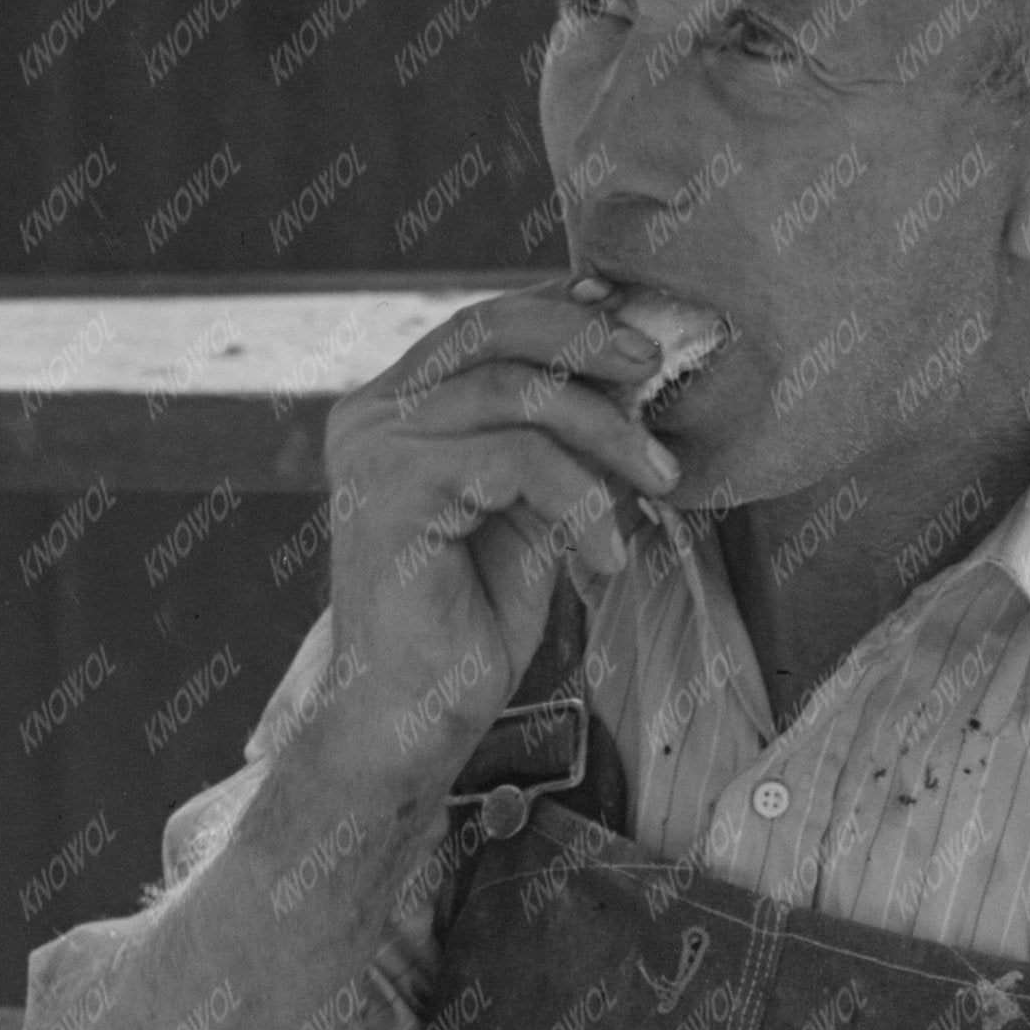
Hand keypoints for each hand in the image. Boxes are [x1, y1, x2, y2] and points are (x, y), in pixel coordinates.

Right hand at [312, 286, 685, 796]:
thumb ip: (554, 442)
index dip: (560, 305)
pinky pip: (517, 459)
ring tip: (658, 482)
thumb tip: (627, 376)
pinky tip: (604, 555)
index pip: (483, 325)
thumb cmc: (466, 629)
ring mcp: (375, 449)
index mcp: (393, 410)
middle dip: (588, 339)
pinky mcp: (394, 491)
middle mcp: (372, 416)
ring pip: (516, 393)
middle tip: (657, 369)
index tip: (632, 315)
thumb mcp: (527, 513)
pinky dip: (579, 499)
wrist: (410, 724)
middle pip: (492, 329)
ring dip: (605, 431)